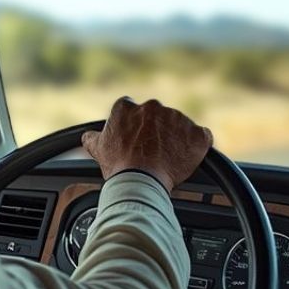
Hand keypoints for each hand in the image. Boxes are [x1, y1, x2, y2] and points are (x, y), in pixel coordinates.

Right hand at [81, 97, 213, 192]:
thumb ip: (92, 137)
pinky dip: (196, 147)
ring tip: (167, 159)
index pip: (132, 110)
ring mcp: (177, 119)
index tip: (136, 140)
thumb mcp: (97, 149)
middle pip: (156, 116)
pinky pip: (201, 137)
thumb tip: (87, 136)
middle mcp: (153, 107)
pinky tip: (186, 159)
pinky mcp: (196, 134)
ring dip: (175, 139)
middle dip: (156, 131)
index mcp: (128, 107)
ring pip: (178, 126)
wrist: (141, 182)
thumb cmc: (118, 166)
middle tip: (152, 152)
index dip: (134, 127)